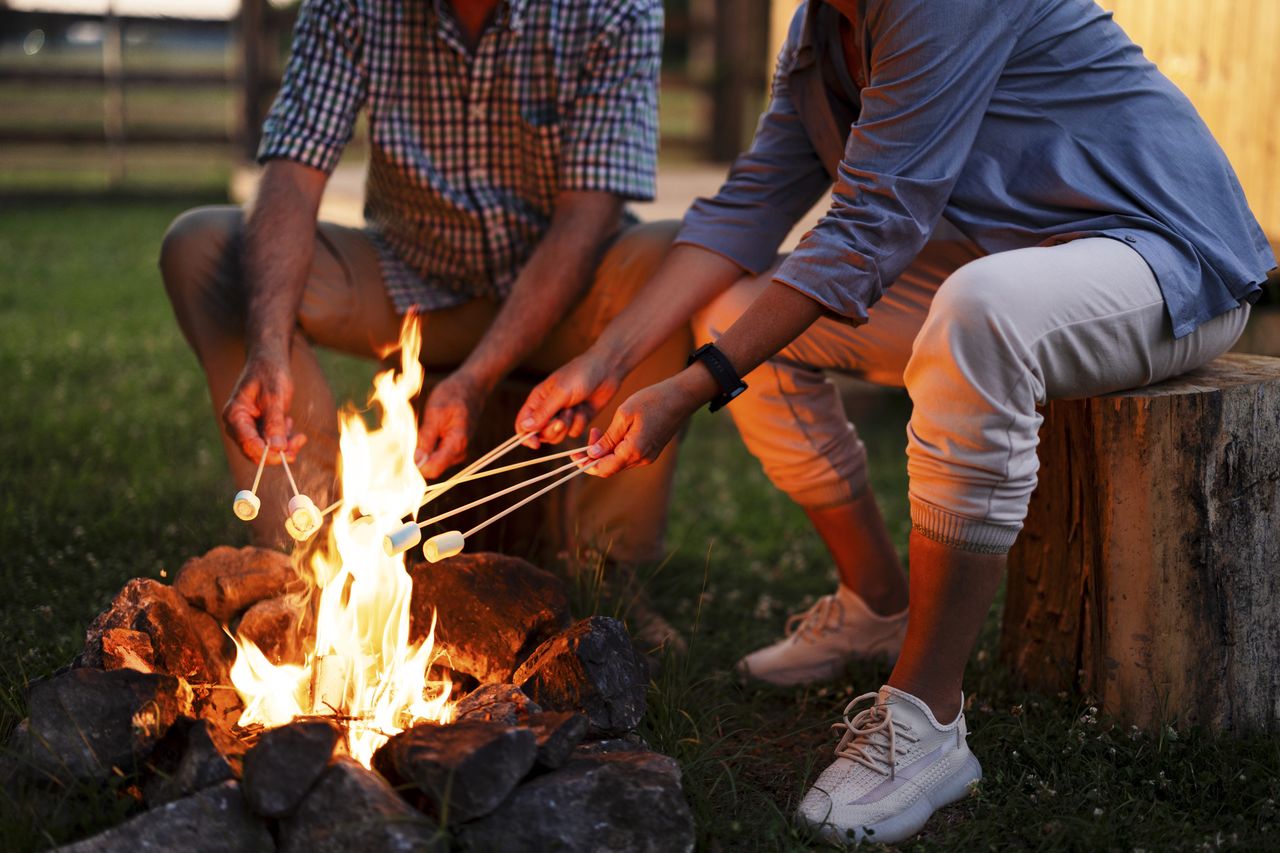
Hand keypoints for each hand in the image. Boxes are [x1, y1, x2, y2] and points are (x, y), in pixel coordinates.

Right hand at [223, 354, 306, 463]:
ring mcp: (249, 428)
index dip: (266, 453)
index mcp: (234, 416)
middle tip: (300, 440)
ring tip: (294, 426)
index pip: (247, 444)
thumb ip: (274, 422)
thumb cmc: (269, 374)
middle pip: (256, 451)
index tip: (287, 453)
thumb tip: (277, 448)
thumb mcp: (274, 397)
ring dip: (285, 443)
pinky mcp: (260, 428)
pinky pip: (273, 442)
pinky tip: (289, 421)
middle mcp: (238, 425)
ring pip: (267, 449)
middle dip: (279, 450)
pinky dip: (285, 437)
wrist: (270, 362)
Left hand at [416, 372, 485, 478]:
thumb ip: (426, 439)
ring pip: (430, 462)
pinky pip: (433, 455)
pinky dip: (425, 447)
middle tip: (409, 434)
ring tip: (420, 429)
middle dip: (416, 455)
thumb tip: (415, 460)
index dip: (415, 463)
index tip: (403, 449)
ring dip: (420, 450)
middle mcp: (458, 453)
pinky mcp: (451, 450)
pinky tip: (425, 431)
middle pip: (430, 468)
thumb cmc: (453, 396)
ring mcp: (456, 453)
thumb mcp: (435, 413)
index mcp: (457, 444)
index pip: (433, 469)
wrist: (470, 387)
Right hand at [517, 351, 625, 448]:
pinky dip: (579, 423)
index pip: (523, 423)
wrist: (607, 370)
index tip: (536, 444)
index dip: (526, 436)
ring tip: (575, 409)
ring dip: (567, 426)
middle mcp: (548, 409)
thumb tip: (525, 427)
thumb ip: (543, 412)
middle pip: (541, 433)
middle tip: (562, 421)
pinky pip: (574, 432)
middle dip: (552, 430)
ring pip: (558, 435)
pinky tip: (584, 409)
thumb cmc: (581, 374)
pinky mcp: (578, 420)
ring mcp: (564, 416)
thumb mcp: (560, 393)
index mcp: (538, 399)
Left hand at [582, 375, 703, 477]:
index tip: (574, 454)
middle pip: (610, 468)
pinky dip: (616, 449)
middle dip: (594, 455)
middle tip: (590, 434)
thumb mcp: (624, 415)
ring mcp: (648, 457)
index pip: (603, 469)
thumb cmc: (652, 401)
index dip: (586, 464)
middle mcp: (642, 459)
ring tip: (599, 431)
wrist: (681, 397)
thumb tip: (592, 455)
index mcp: (633, 451)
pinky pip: (628, 456)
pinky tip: (614, 433)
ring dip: (605, 451)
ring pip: (618, 462)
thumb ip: (607, 438)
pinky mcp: (651, 451)